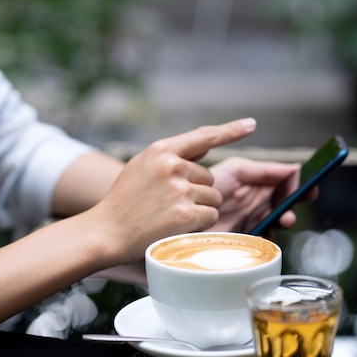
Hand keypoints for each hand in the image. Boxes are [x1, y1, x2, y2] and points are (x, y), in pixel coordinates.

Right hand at [87, 118, 256, 261]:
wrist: (106, 232)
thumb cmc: (124, 201)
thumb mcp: (141, 167)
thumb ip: (171, 156)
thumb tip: (205, 146)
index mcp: (161, 150)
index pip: (204, 136)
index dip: (231, 130)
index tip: (250, 124)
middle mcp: (172, 165)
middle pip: (209, 177)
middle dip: (198, 192)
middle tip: (168, 205)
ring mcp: (180, 189)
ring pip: (213, 197)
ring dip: (200, 209)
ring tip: (170, 216)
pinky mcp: (186, 213)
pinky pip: (211, 216)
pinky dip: (199, 224)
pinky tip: (176, 227)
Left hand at [206, 157, 308, 232]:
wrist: (186, 207)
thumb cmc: (208, 185)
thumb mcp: (237, 170)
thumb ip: (265, 169)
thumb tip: (295, 168)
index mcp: (259, 183)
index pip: (287, 184)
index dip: (299, 186)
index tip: (307, 189)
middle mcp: (259, 202)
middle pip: (286, 205)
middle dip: (293, 206)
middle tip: (294, 207)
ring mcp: (253, 220)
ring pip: (278, 222)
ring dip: (284, 220)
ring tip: (284, 219)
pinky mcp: (246, 237)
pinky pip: (265, 239)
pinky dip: (269, 237)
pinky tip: (266, 233)